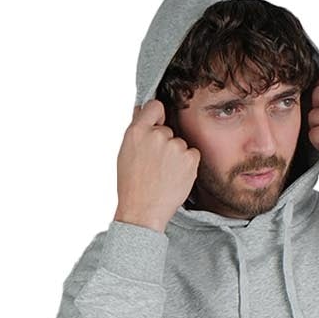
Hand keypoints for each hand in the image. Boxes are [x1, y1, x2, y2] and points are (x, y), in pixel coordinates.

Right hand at [115, 99, 200, 230]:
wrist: (143, 211)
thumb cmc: (132, 185)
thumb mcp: (125, 152)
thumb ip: (137, 130)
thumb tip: (143, 109)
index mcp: (137, 131)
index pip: (154, 106)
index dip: (158, 116)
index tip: (158, 125)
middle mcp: (157, 135)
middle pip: (168, 130)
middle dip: (165, 144)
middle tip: (156, 165)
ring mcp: (175, 146)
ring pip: (181, 144)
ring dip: (176, 156)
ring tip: (164, 175)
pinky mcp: (189, 158)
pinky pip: (193, 154)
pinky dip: (188, 165)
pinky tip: (175, 177)